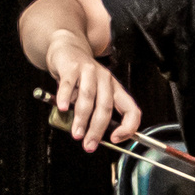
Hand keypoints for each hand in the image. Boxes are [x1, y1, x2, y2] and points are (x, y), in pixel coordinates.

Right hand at [47, 34, 141, 150]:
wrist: (68, 50)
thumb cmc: (81, 77)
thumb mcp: (94, 93)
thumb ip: (94, 112)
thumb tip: (92, 137)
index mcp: (115, 89)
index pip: (131, 109)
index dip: (128, 126)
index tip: (116, 139)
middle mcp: (105, 79)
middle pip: (106, 107)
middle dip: (97, 129)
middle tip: (89, 144)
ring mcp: (89, 71)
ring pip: (88, 98)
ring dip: (82, 119)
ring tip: (76, 133)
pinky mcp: (72, 68)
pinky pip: (69, 85)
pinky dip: (65, 98)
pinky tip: (63, 108)